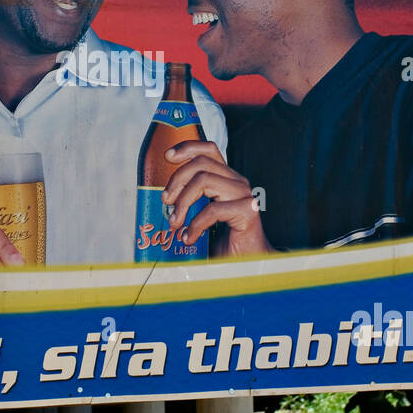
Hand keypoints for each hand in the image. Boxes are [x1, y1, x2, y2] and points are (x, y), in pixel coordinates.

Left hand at [161, 141, 272, 257]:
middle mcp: (237, 182)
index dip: (187, 148)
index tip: (168, 156)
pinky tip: (189, 238)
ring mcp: (244, 195)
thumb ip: (191, 199)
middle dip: (176, 180)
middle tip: (166, 202)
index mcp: (227, 179)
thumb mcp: (203, 214)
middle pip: (201, 163)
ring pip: (204, 180)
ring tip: (175, 223)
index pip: (209, 150)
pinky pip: (212, 210)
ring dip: (183, 202)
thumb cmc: (224, 240)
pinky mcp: (247, 212)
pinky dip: (195, 225)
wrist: (248, 264)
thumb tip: (163, 196)